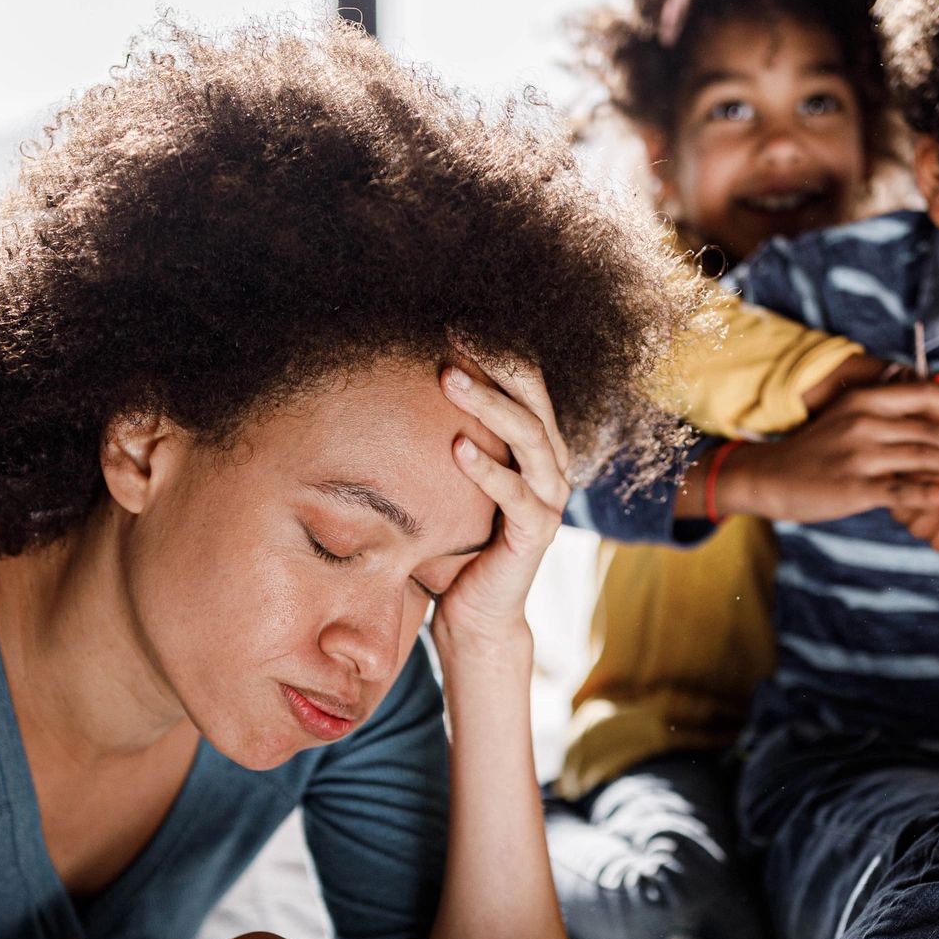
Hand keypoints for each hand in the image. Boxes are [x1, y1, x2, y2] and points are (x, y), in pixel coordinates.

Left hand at [434, 354, 568, 659]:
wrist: (474, 614)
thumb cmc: (454, 544)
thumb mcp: (447, 483)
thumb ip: (442, 438)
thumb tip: (388, 388)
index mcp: (534, 447)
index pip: (525, 385)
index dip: (494, 352)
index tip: (451, 324)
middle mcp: (550, 466)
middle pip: (532, 400)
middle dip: (494, 365)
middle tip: (452, 337)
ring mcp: (549, 500)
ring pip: (530, 439)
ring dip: (489, 406)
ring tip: (449, 380)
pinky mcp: (536, 534)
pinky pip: (518, 496)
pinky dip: (489, 470)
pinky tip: (457, 448)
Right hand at [715, 379, 938, 526]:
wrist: (770, 476)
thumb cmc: (817, 451)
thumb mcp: (848, 419)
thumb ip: (886, 415)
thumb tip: (933, 419)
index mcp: (866, 399)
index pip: (925, 396)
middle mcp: (866, 421)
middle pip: (935, 432)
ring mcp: (861, 455)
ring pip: (927, 460)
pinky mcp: (855, 488)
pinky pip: (904, 490)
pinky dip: (934, 493)